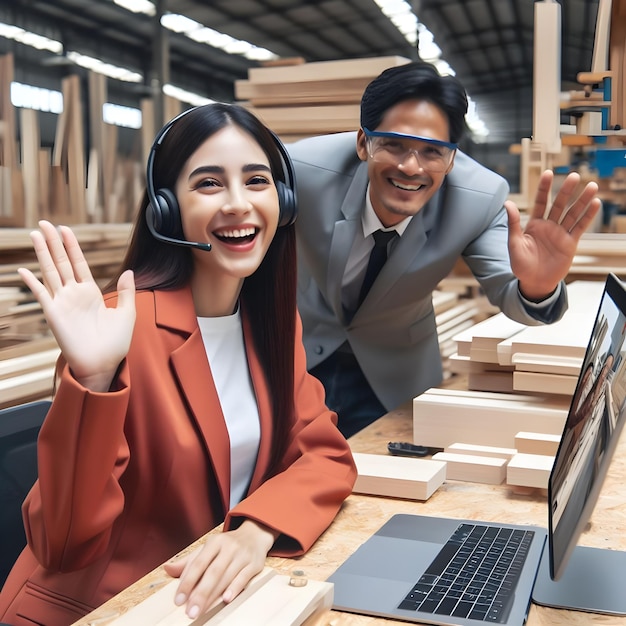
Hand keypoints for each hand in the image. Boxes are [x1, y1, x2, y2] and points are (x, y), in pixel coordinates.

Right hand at [17, 220, 135, 391]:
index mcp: (91, 293)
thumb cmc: (116, 344)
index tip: (66, 229)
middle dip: (54, 243)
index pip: (79, 263)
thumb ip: (127, 292)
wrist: (104, 364)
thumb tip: (129, 271)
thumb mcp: (127, 314)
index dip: (72, 247)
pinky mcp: (54, 314)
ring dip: (43, 254)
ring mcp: (63, 303)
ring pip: (50, 272)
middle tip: (45, 223)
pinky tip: (22, 270)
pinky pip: (41, 295)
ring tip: (36, 235)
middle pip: (62, 262)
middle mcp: (74, 295)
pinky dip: (32, 283)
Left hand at [164, 520, 277, 618]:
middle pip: (213, 572)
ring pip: (226, 577)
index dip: (187, 582)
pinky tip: (226, 599)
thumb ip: (188, 561)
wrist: (255, 534)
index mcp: (214, 542)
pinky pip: (244, 577)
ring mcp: (242, 555)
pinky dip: (235, 588)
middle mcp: (229, 547)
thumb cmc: (227, 546)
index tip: (178, 600)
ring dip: (213, 596)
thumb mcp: (208, 548)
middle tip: (190, 611)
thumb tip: (167, 568)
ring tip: (201, 610)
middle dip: (200, 593)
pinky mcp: (254, 564)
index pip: (198, 563)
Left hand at [504, 170, 600, 300]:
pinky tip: (595, 204)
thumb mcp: (514, 244)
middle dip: (567, 190)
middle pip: (559, 204)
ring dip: (582, 200)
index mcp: (534, 224)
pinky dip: (588, 216)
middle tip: (575, 175)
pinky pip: (580, 227)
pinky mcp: (570, 243)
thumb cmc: (521, 265)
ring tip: (592, 186)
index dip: (545, 188)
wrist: (534, 283)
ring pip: (573, 214)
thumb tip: (507, 203)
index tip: (549, 173)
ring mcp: (560, 234)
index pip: (541, 202)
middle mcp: (549, 226)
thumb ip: (513, 223)